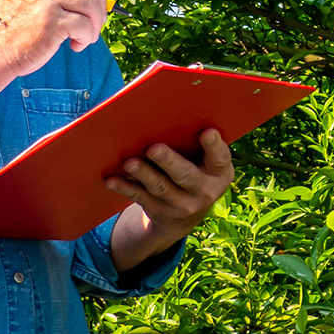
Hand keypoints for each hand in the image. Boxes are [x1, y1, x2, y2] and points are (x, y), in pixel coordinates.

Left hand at [105, 127, 234, 273]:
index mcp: (220, 173)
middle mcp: (205, 192)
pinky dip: (125, 187)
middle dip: (169, 162)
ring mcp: (182, 205)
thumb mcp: (205, 163)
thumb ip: (195, 144)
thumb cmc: (194, 170)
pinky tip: (112, 180)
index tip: (207, 132)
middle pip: (186, 175)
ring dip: (143, 174)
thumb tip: (167, 116)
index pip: (221, 158)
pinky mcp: (159, 212)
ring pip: (160, 187)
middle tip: (154, 148)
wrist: (184, 216)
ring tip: (129, 163)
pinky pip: (140, 197)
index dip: (214, 146)